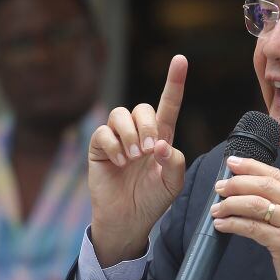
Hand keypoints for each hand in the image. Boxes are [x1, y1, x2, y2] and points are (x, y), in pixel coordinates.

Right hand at [88, 55, 187, 265]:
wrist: (128, 220)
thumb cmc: (152, 200)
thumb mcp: (173, 184)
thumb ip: (174, 162)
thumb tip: (160, 144)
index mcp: (161, 137)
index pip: (168, 105)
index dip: (174, 82)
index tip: (180, 60)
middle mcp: (139, 133)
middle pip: (143, 108)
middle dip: (147, 125)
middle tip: (148, 150)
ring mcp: (118, 139)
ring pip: (121, 114)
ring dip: (130, 133)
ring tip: (133, 157)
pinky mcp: (99, 148)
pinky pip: (103, 132)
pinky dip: (113, 145)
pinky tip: (119, 162)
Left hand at [211, 157, 279, 279]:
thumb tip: (250, 189)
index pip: (276, 174)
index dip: (251, 166)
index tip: (232, 162)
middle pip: (264, 185)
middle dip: (236, 183)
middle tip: (219, 187)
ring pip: (255, 204)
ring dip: (231, 204)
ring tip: (217, 208)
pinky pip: (252, 227)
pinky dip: (233, 224)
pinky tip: (222, 225)